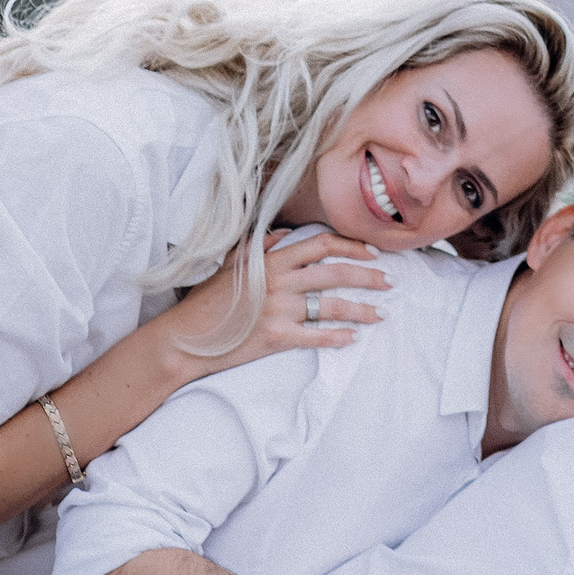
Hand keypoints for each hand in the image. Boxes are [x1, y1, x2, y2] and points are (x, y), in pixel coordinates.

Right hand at [161, 231, 391, 375]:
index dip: (350, 247)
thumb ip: (259, 248)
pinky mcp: (277, 338)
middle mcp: (278, 282)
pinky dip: (338, 337)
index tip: (371, 254)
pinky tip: (352, 338)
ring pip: (332, 306)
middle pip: (336, 273)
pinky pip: (317, 336)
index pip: (320, 245)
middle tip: (390, 282)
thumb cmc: (204, 303)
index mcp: (269, 261)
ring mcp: (279, 310)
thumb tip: (282, 235)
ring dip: (362, 309)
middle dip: (369, 277)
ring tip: (381, 314)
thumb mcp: (230, 267)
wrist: (183, 339)